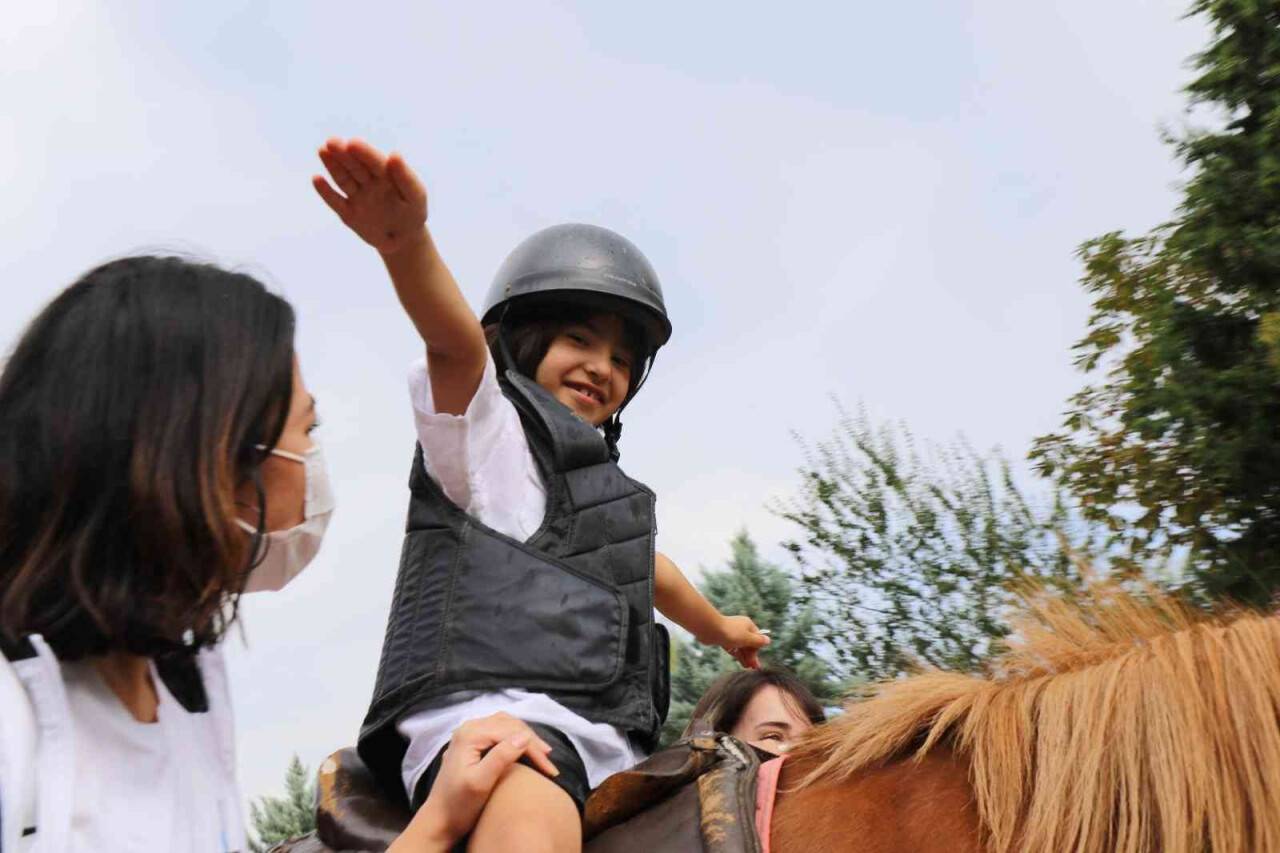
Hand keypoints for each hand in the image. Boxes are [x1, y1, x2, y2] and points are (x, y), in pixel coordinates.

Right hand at [312, 137, 427, 255]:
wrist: (405, 239)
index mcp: (386, 174)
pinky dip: (326, 192)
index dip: (364, 152)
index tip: (352, 143)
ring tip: (322, 150)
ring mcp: (357, 196)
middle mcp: (369, 182)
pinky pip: (336, 201)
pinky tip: (316, 179)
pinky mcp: (348, 213)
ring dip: (332, 165)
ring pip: (343, 179)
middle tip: (331, 142)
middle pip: (354, 166)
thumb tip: (394, 154)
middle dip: (343, 154)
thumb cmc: (413, 213)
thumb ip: (406, 178)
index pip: (374, 161)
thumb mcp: (416, 197)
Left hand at [393, 713, 558, 850]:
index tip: (550, 769)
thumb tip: (525, 737)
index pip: (511, 732)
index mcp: (470, 734)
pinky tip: (523, 749)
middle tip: (549, 762)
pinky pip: (498, 731)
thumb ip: (501, 757)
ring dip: (524, 736)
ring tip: (541, 753)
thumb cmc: (458, 805)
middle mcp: (468, 727)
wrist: (439, 820)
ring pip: (505, 724)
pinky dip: (514, 738)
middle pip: (509, 724)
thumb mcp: (481, 783)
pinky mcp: (471, 742)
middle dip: (532, 741)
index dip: (533, 748)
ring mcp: (468, 733)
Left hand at [718, 615, 770, 668]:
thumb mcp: (747, 638)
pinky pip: (732, 647)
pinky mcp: (723, 638)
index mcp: (748, 625)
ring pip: (740, 646)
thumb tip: (768, 640)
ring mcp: (731, 633)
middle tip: (754, 668)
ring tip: (748, 667)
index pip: (757, 638)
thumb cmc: (731, 633)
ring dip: (745, 656)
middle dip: (751, 655)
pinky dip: (737, 654)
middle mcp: (741, 628)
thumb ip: (758, 641)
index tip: (756, 661)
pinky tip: (741, 662)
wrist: (710, 629)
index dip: (757, 650)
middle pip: (749, 643)